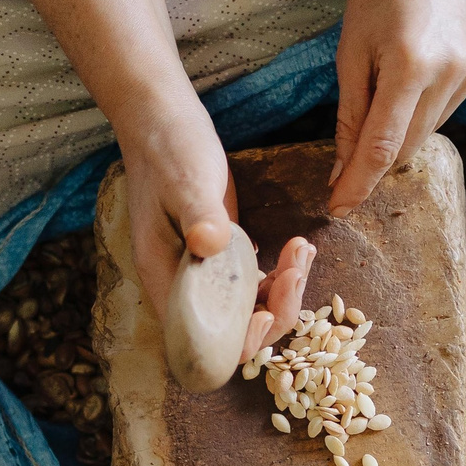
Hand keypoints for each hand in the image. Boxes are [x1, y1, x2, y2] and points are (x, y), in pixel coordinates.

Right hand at [116, 102, 313, 361]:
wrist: (163, 121)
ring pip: (251, 311)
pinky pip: (256, 285)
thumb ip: (199, 215)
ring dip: (284, 292)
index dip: (238, 343)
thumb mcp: (187, 180)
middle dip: (274, 313)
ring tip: (302, 250)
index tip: (264, 312)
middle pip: (235, 335)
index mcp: (166, 281)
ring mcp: (206, 274)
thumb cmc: (168, 149)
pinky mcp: (224, 257)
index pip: (203, 344)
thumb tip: (210, 245)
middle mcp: (185, 288)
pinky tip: (299, 246)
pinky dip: (281, 274)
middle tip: (295, 270)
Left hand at [330, 0, 465, 214]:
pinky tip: (417, 67)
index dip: (357, 184)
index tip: (337, 208)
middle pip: (407, 146)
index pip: (380, 147)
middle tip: (346, 157)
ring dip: (402, 129)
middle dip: (376, 158)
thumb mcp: (350, 47)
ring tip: (388, 81)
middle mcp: (450, 74)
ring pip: (428, 131)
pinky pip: (446, 108)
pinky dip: (424, 106)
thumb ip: (351, 113)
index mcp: (409, 65)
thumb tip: (344, 168)